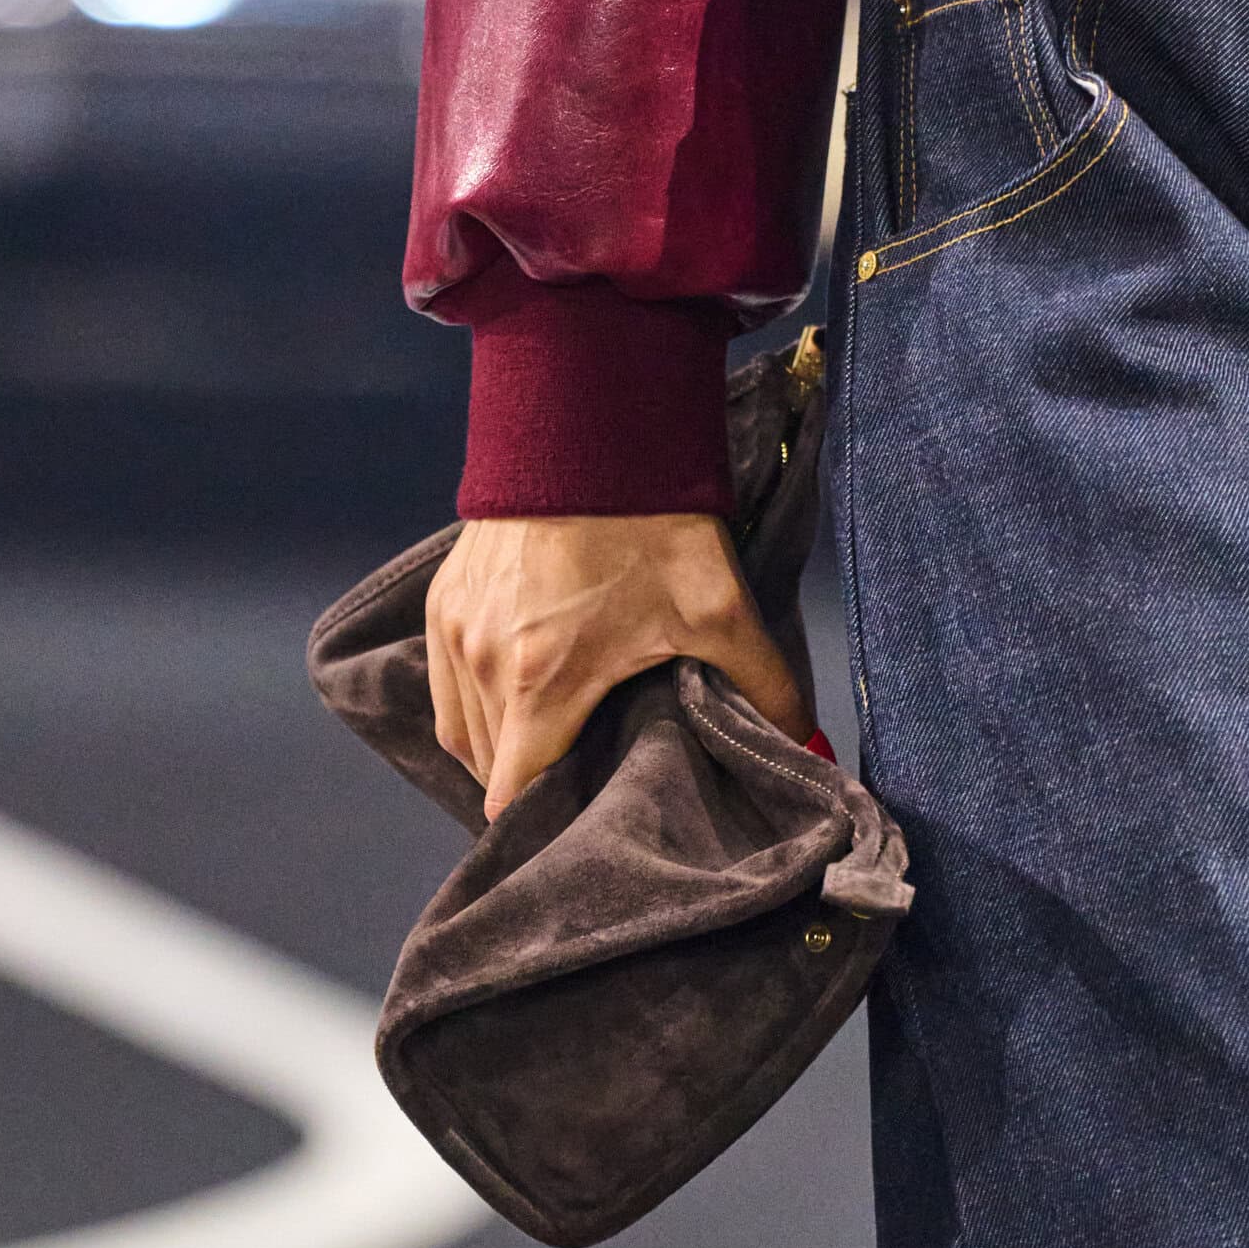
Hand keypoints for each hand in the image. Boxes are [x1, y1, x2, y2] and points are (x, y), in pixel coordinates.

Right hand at [425, 512, 816, 820]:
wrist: (591, 426)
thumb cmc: (651, 522)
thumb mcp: (719, 608)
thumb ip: (764, 686)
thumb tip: (805, 742)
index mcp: (539, 683)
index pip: (512, 799)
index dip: (546, 822)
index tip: (583, 821)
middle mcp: (479, 663)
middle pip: (485, 772)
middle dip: (528, 786)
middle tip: (583, 783)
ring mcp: (452, 629)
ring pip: (458, 729)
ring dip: (497, 748)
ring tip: (551, 746)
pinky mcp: (443, 597)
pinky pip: (445, 680)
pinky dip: (475, 701)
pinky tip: (519, 694)